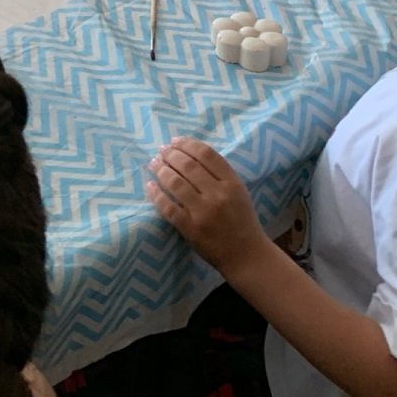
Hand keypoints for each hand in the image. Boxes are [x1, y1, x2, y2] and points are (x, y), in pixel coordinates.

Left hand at [145, 137, 269, 276]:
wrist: (246, 255)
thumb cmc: (241, 220)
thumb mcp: (238, 192)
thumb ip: (219, 174)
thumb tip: (189, 153)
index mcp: (232, 183)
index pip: (206, 154)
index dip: (187, 144)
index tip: (175, 141)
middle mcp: (218, 195)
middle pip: (188, 166)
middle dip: (170, 154)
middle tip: (161, 151)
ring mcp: (203, 212)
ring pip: (175, 183)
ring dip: (161, 170)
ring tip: (154, 164)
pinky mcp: (191, 228)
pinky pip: (168, 207)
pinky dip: (156, 194)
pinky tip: (150, 186)